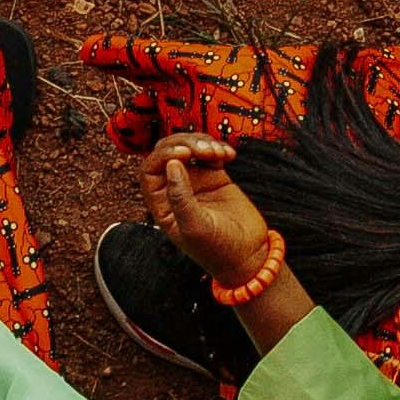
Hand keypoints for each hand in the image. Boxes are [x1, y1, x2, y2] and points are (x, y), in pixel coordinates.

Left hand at [144, 133, 273, 288]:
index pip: (150, 170)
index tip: (184, 154)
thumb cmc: (218, 250)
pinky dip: (219, 147)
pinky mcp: (215, 177)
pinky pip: (211, 153)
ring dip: (203, 143)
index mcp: (162, 204)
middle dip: (185, 144)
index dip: (163, 155)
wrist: (249, 256)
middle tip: (204, 150)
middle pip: (168, 153)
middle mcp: (175, 190)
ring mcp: (195, 182)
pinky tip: (229, 154)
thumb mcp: (195, 227)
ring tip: (219, 153)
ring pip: (189, 148)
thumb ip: (180, 196)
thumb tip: (171, 164)